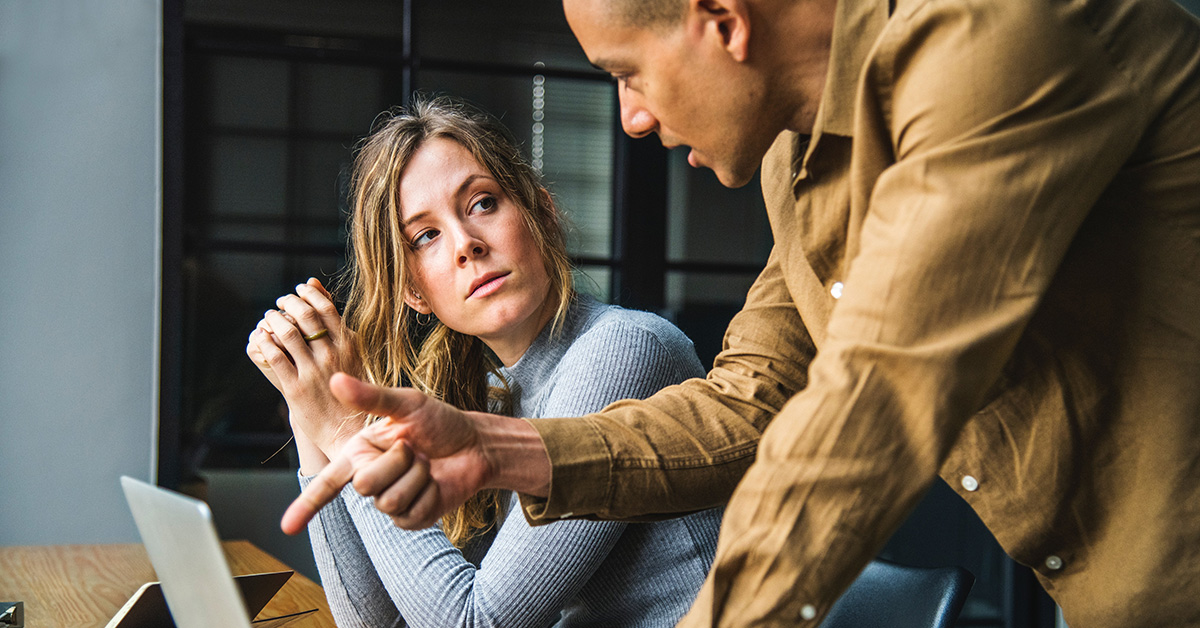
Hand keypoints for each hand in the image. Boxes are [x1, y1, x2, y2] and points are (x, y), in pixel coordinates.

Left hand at [246, 278, 363, 455]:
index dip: (309, 294)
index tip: (299, 289)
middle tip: (280, 301)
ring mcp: (313, 372)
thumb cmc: (352, 390)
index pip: (326, 307)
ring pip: (288, 334)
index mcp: (349, 345)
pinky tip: (261, 338)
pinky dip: (264, 343)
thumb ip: (337, 327)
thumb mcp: (352, 355)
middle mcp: (332, 355)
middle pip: (305, 316)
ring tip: (269, 317)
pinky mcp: (296, 389)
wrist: (348, 429)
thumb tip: (320, 291)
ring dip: (273, 320)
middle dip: (289, 302)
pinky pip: (275, 357)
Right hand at [280, 372, 552, 533]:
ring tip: (427, 464)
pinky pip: (409, 514)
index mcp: (360, 452)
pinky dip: (428, 494)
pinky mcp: (412, 518)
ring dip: (416, 477)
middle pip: (364, 485)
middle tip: (415, 448)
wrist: (475, 445)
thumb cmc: (440, 421)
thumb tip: (336, 379)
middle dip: (397, 462)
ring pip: (388, 501)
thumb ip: (371, 397)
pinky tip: (435, 483)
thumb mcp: (408, 404)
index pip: (327, 482)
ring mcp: (390, 500)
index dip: (306, 505)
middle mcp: (370, 478)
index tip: (286, 527)